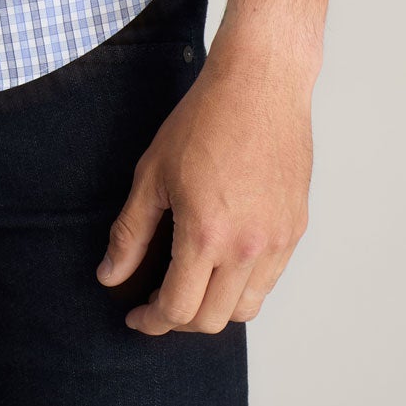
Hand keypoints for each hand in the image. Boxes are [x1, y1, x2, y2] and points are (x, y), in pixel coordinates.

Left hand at [94, 42, 313, 333]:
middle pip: (212, 319)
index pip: (178, 308)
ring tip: (189, 283)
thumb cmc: (204, 119)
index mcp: (206, 233)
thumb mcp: (152, 173)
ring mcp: (277, 241)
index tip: (136, 315)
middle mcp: (247, 247)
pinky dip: (242, 286)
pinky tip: (220, 261)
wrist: (259, 85)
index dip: (151, 320)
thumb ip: (130, 232)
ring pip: (245, 308)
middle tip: (156, 302)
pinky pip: (269, 280)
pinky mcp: (295, 230)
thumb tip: (110, 274)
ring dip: (213, 307)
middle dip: (178, 320)